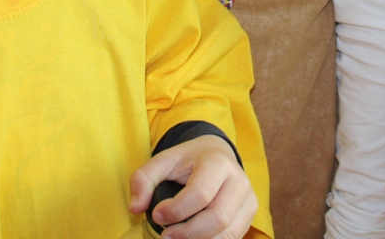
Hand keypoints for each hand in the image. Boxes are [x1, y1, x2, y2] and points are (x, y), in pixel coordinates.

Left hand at [130, 134, 256, 238]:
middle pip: (218, 218)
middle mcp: (238, 181)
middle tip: (165, 236)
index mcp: (217, 162)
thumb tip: (135, 208)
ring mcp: (248, 199)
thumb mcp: (163, 161)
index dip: (176, 211)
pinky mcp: (249, 214)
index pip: (200, 194)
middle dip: (188, 233)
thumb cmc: (188, 160)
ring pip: (229, 233)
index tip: (157, 215)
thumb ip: (143, 180)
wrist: (217, 154)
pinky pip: (233, 238)